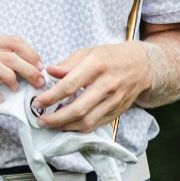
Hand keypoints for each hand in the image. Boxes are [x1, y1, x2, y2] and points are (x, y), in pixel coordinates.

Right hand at [0, 35, 45, 123]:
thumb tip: (37, 71)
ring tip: (16, 89)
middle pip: (9, 55)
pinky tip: (0, 99)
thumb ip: (9, 65)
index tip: (40, 67)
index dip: (31, 53)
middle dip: (30, 69)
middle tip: (39, 82)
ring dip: (13, 78)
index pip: (14, 41)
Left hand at [37, 43, 151, 132]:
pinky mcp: (118, 111)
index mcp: (96, 65)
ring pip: (87, 121)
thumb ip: (68, 64)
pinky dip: (79, 128)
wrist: (142, 65)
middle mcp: (107, 84)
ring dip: (66, 126)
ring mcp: (114, 100)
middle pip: (78, 108)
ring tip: (52, 124)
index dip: (50, 97)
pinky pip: (96, 125)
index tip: (37, 103)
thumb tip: (49, 72)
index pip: (69, 86)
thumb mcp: (89, 52)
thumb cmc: (111, 57)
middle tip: (41, 120)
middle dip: (56, 118)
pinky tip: (68, 125)